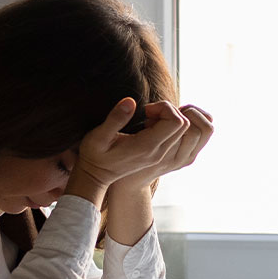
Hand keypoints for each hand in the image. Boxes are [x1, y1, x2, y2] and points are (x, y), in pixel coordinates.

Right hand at [73, 98, 191, 188]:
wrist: (95, 176)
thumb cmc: (94, 155)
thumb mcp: (98, 136)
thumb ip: (114, 119)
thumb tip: (130, 101)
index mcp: (147, 147)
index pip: (176, 122)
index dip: (165, 108)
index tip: (146, 109)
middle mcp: (158, 153)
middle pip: (184, 125)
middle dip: (169, 111)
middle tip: (148, 112)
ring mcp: (160, 155)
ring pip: (182, 131)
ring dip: (169, 118)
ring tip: (148, 119)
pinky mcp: (158, 155)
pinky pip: (175, 137)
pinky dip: (167, 126)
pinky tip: (148, 126)